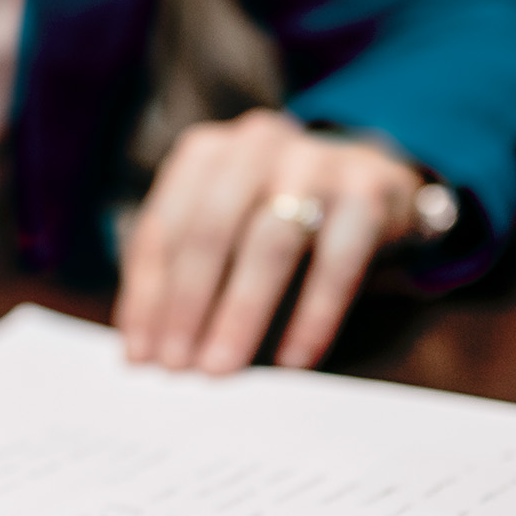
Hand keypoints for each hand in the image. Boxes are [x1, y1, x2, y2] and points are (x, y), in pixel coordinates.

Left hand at [114, 109, 421, 373]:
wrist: (375, 186)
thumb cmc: (277, 219)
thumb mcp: (222, 237)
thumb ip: (179, 282)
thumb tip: (141, 353)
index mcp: (207, 153)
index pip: (163, 228)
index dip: (147, 296)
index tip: (140, 355)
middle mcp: (257, 145)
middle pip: (210, 229)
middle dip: (187, 304)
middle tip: (177, 368)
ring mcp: (316, 161)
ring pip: (270, 242)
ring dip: (240, 313)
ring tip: (220, 369)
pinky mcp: (369, 190)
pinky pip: (338, 260)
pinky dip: (313, 315)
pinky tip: (292, 360)